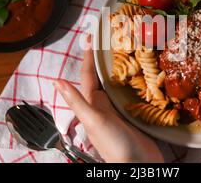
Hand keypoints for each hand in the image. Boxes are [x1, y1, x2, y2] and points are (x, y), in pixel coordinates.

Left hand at [53, 35, 163, 162]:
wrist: (137, 164)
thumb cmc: (114, 144)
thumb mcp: (93, 121)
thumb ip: (77, 102)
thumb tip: (56, 80)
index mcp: (93, 104)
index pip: (89, 75)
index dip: (89, 56)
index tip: (92, 37)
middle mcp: (105, 105)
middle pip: (104, 77)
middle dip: (107, 59)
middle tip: (114, 39)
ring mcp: (120, 110)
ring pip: (119, 84)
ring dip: (122, 68)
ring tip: (130, 50)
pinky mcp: (135, 114)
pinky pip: (134, 93)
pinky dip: (137, 82)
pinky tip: (145, 74)